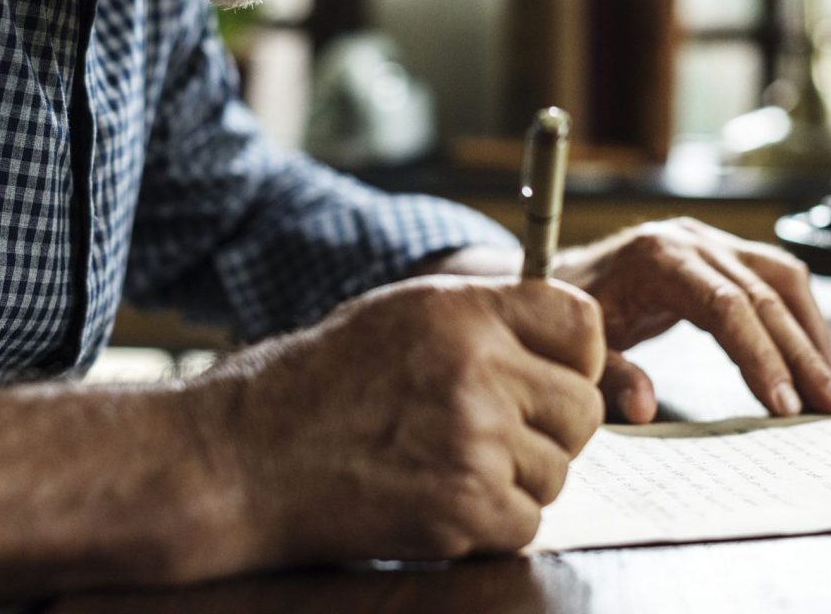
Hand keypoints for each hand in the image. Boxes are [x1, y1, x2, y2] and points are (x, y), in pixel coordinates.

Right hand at [182, 275, 604, 570]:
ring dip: (517, 474)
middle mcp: (477, 369)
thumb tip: (577, 342)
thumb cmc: (325, 379)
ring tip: (446, 458)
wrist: (248, 455)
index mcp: (463, 311)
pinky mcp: (463, 509)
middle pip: (583, 406)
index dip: (574, 353)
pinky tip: (437, 495)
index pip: (580, 322)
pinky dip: (492, 520)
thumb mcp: (404, 314)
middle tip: (495, 428)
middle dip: (550, 423)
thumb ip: (489, 318)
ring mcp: (473, 442)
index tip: (552, 372)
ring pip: (557, 469)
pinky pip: (527, 520)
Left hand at [555, 217, 830, 422]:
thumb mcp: (579, 345)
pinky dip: (799, 316)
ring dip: (811, 334)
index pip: (724, 305)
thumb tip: (644, 407)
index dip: (759, 355)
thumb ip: (608, 375)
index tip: (784, 405)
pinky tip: (814, 356)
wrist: (554, 274)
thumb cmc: (567, 311)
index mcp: (655, 257)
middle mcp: (687, 239)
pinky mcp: (717, 251)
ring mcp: (706, 240)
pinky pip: (772, 277)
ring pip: (778, 279)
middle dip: (801, 355)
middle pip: (761, 295)